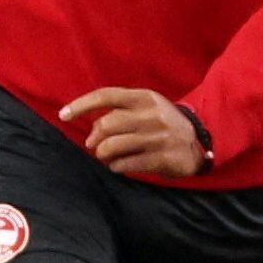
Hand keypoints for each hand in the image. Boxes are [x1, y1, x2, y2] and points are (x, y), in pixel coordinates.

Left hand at [79, 87, 208, 177]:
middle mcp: (152, 114)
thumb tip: (91, 130)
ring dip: (102, 155)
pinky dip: (116, 166)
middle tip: (94, 146)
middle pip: (106, 125)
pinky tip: (119, 165)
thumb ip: (119, 112)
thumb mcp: (146, 109)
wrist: (199, 142)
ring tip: (106, 156)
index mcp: (145, 97)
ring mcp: (158, 136)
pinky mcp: (162, 157)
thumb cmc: (162, 124)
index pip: (106, 95)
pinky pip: (125, 164)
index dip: (81, 105)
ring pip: (112, 146)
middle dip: (94, 139)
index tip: (63, 115)